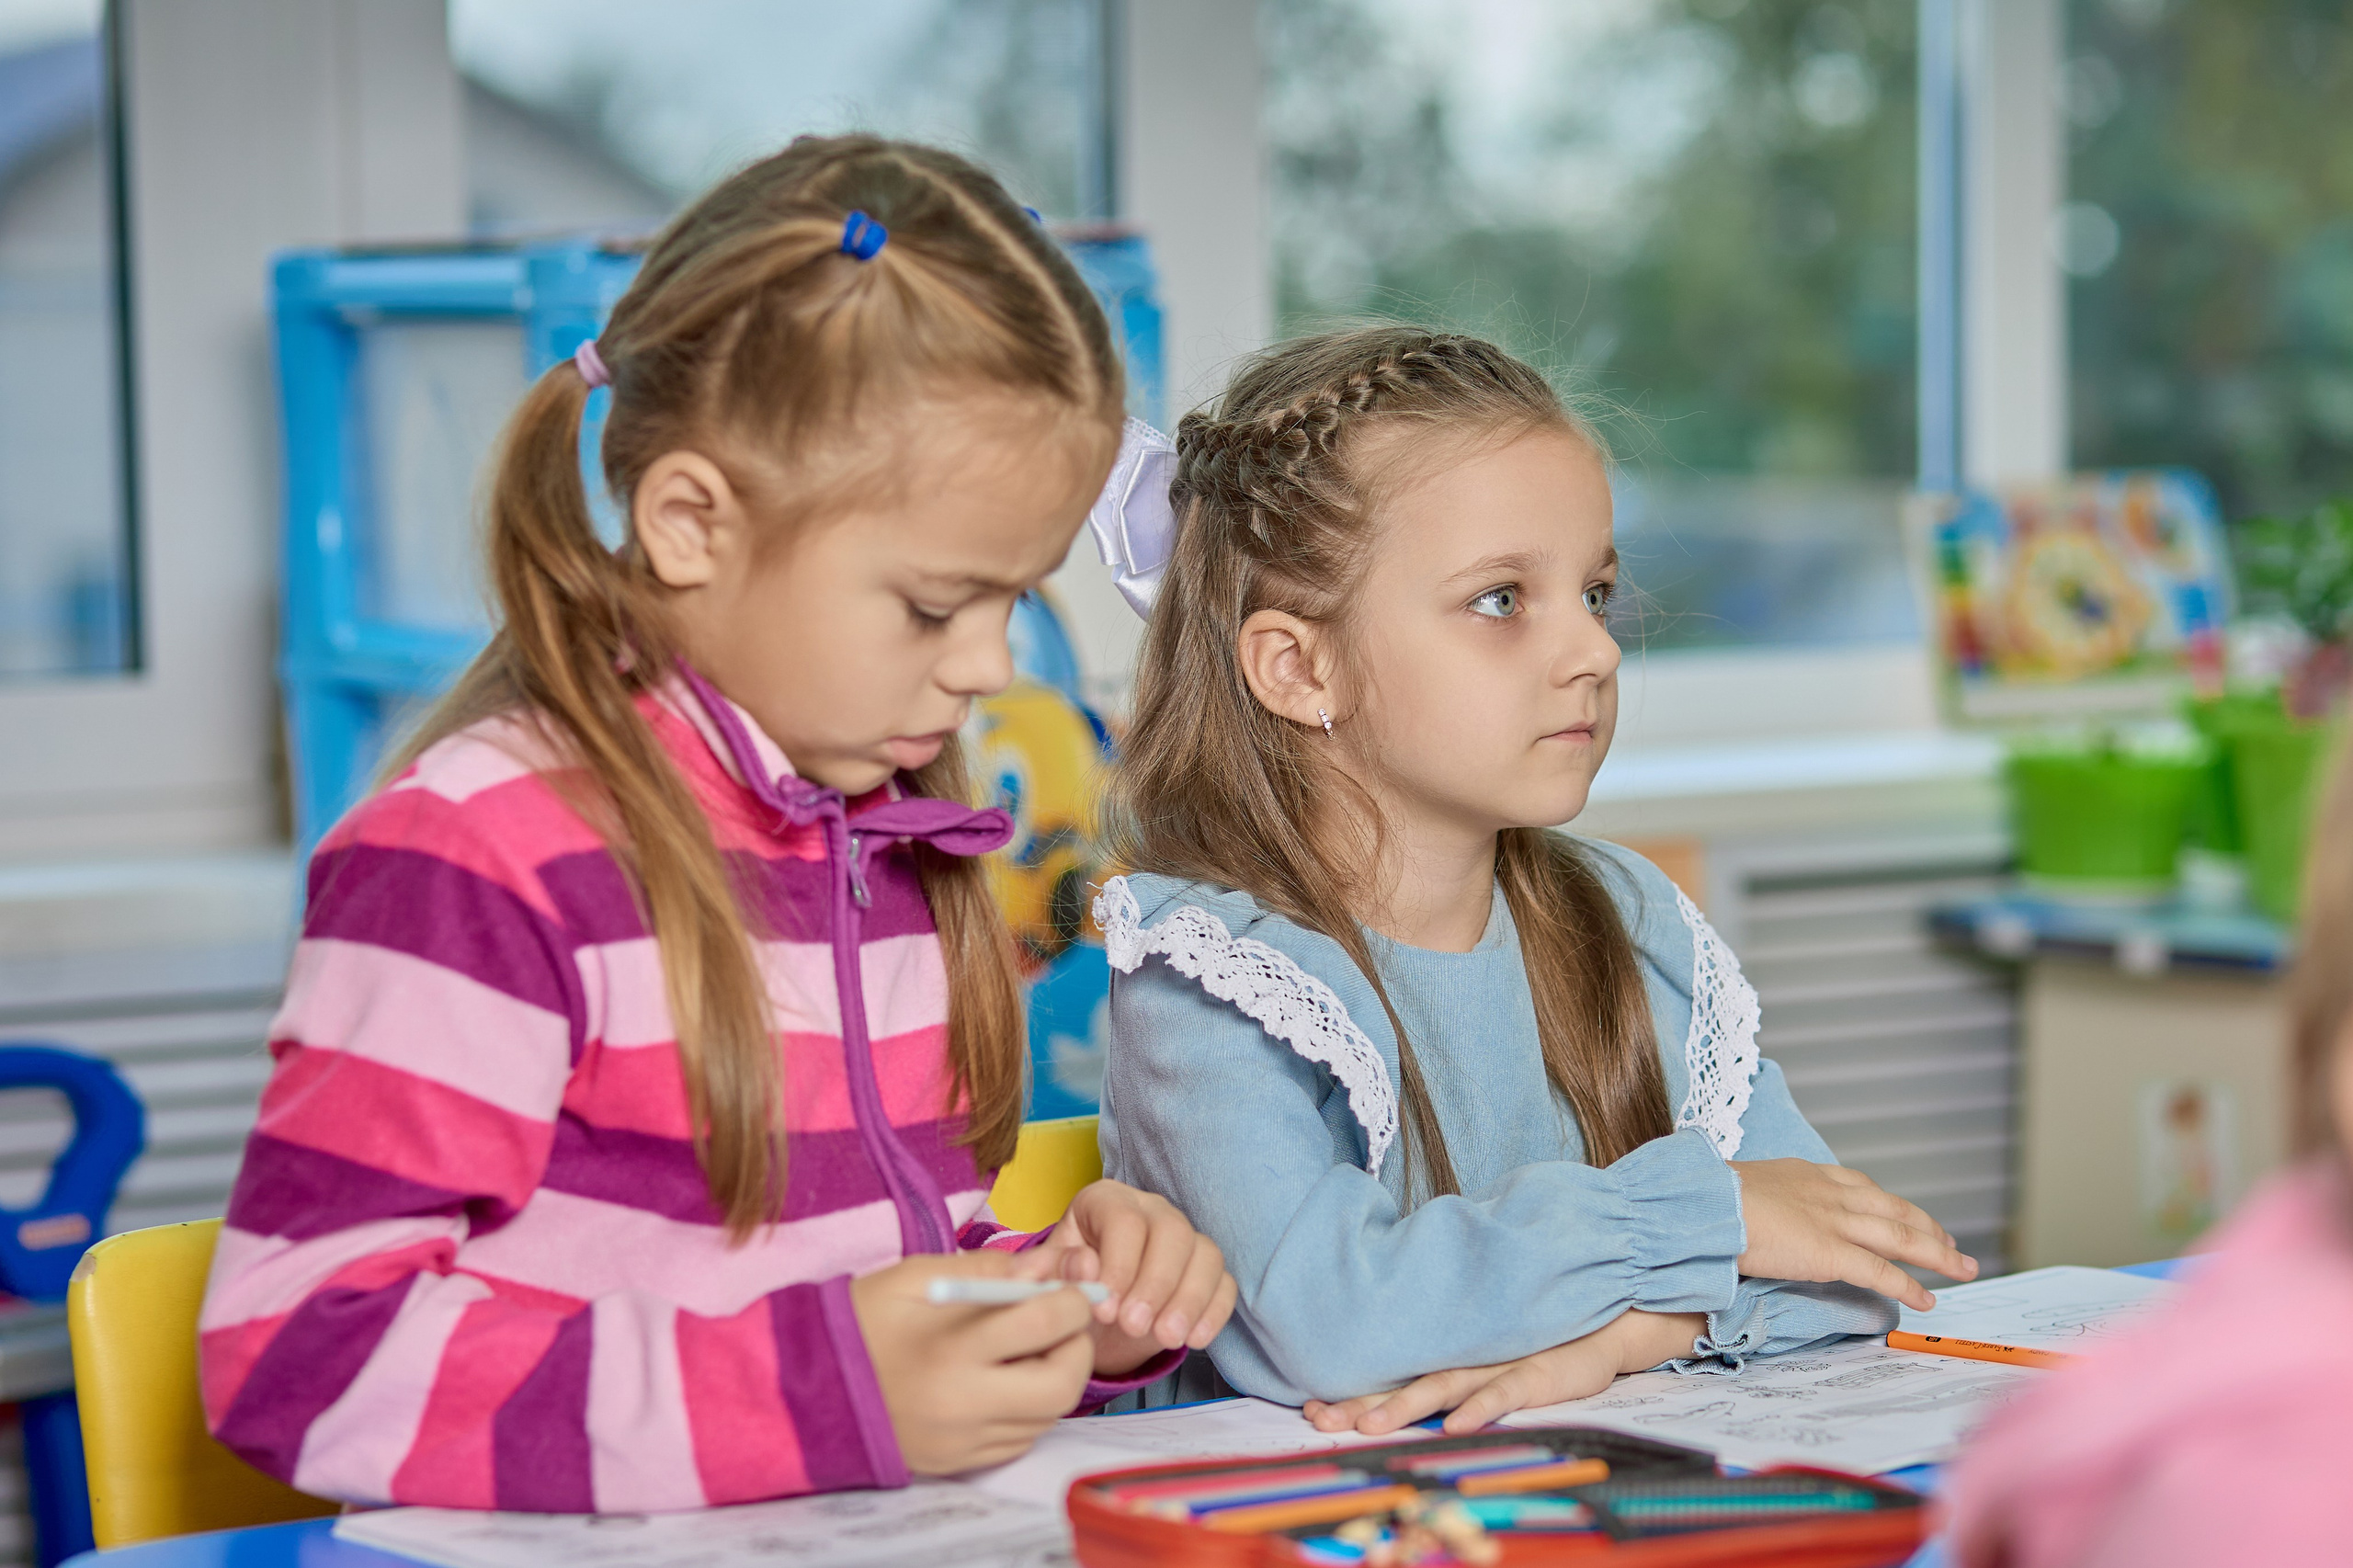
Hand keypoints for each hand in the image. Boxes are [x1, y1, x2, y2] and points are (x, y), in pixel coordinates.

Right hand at [849, 1251, 1096, 1473]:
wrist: (812, 1386)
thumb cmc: (866, 1320)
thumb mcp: (919, 1277)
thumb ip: (988, 1268)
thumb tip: (1048, 1267)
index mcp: (952, 1349)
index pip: (1043, 1322)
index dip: (1074, 1300)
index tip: (1073, 1288)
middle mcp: (964, 1404)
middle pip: (1060, 1385)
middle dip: (1077, 1349)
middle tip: (1065, 1325)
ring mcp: (964, 1440)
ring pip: (1047, 1417)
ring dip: (1056, 1378)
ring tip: (1031, 1349)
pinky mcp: (960, 1462)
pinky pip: (1021, 1439)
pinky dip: (1030, 1409)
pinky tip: (1006, 1381)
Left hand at [1029, 1180, 1238, 1375]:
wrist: (1093, 1318)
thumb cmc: (1070, 1289)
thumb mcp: (1051, 1279)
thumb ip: (1058, 1270)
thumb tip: (1085, 1265)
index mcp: (1106, 1201)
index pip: (1124, 1221)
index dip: (1119, 1266)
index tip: (1107, 1311)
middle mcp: (1151, 1210)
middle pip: (1172, 1232)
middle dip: (1156, 1284)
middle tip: (1134, 1327)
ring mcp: (1185, 1237)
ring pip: (1205, 1254)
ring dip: (1189, 1300)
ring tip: (1166, 1339)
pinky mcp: (1207, 1270)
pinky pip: (1224, 1282)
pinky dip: (1214, 1311)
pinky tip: (1195, 1339)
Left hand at [1302, 1310, 1706, 1436]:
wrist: (1601, 1317)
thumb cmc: (1538, 1335)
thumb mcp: (1487, 1348)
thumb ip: (1448, 1360)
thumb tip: (1399, 1373)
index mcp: (1449, 1353)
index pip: (1391, 1375)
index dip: (1350, 1393)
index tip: (1308, 1408)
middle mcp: (1463, 1358)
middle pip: (1403, 1383)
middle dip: (1359, 1404)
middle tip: (1319, 1418)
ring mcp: (1497, 1364)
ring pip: (1443, 1386)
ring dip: (1406, 1405)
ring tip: (1371, 1425)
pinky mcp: (1535, 1374)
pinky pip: (1503, 1393)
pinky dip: (1479, 1408)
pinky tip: (1455, 1425)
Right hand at [1730, 1158, 1978, 1311]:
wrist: (1702, 1203)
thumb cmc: (1706, 1199)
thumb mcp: (1738, 1189)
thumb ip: (1760, 1202)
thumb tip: (1754, 1217)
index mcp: (1805, 1174)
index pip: (1860, 1187)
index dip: (1888, 1203)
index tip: (1906, 1214)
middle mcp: (1828, 1193)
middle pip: (1892, 1209)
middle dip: (1926, 1227)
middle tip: (1952, 1244)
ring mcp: (1833, 1222)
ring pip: (1899, 1237)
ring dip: (1936, 1254)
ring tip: (1964, 1268)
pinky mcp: (1831, 1253)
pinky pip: (1881, 1272)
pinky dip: (1908, 1286)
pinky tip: (1928, 1299)